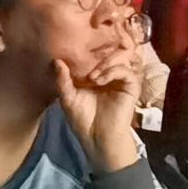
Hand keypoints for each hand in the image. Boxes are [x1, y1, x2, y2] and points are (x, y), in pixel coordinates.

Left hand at [55, 54, 140, 173]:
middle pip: (109, 53)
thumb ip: (63, 80)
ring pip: (119, 59)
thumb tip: (56, 60)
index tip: (73, 51)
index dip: (86, 51)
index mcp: (95, 75)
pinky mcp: (131, 87)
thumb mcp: (68, 97)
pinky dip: (113, 72)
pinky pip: (127, 71)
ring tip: (91, 76)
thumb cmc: (82, 119)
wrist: (97, 137)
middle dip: (97, 55)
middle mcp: (110, 75)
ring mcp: (121, 80)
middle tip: (84, 63)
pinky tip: (99, 80)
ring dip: (105, 64)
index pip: (94, 56)